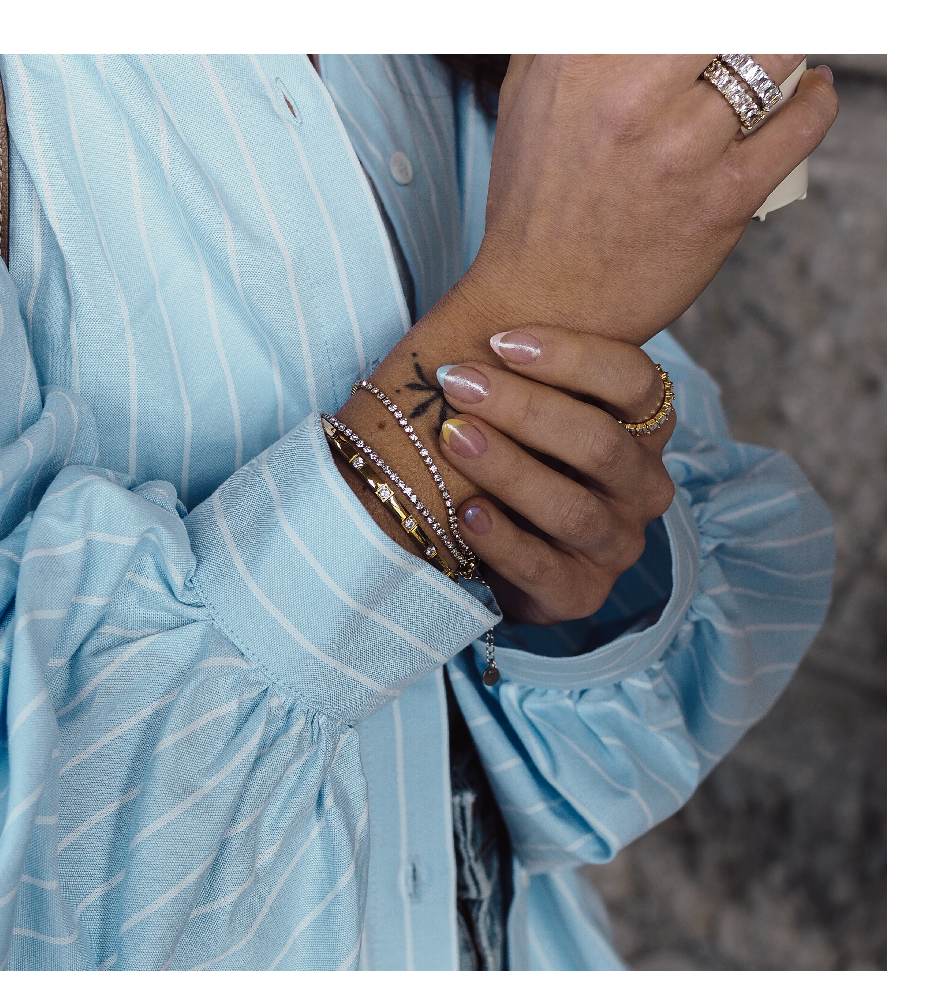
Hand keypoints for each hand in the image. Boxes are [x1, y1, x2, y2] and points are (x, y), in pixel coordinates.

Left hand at [436, 326, 675, 624]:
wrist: (493, 542)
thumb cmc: (511, 451)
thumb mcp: (527, 404)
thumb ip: (526, 359)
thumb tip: (500, 279)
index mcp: (643, 430)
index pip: (633, 381)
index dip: (571, 356)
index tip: (500, 340)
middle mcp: (642, 487)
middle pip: (600, 444)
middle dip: (525, 409)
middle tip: (458, 383)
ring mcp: (616, 544)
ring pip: (573, 508)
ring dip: (510, 470)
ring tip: (453, 438)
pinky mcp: (580, 593)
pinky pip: (544, 570)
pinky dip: (503, 541)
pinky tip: (464, 515)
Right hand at [463, 54, 837, 343]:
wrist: (540, 306)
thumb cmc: (532, 206)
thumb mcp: (527, 97)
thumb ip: (572, 46)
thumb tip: (617, 39)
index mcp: (577, 64)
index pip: (658, 25)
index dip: (691, 45)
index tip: (692, 59)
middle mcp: (631, 96)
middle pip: (730, 37)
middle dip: (730, 51)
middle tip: (726, 65)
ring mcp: (682, 146)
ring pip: (777, 56)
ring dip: (779, 60)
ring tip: (776, 69)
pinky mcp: (725, 195)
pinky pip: (806, 122)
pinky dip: (815, 99)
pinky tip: (806, 96)